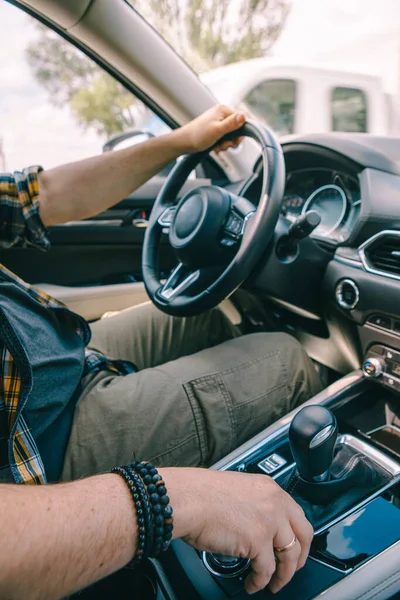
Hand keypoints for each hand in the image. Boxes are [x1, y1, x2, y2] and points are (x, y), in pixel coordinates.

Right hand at [162, 468, 313, 594]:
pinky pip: (266, 570)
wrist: (188, 499)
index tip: (294, 545)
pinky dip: (259, 581)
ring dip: (283, 575)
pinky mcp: (258, 541)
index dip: (297, 534)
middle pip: (303, 534)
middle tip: (292, 568)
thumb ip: (254, 504)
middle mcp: (274, 502)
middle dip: (300, 556)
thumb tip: (257, 524)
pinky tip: (252, 583)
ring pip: (289, 556)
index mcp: (269, 487)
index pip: (297, 513)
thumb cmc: (200, 494)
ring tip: (273, 584)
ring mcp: (269, 521)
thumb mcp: (237, 490)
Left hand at [176, 105, 245, 152]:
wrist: (184, 142)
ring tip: (218, 146)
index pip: (242, 118)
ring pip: (231, 134)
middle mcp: (221, 114)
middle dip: (232, 140)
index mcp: (223, 110)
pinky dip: (221, 144)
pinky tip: (215, 147)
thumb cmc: (198, 135)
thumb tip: (244, 116)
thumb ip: (231, 123)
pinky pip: (224, 137)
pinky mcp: (214, 129)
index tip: (235, 141)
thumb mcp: (217, 130)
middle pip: (237, 127)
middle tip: (224, 145)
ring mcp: (218, 121)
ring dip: (226, 143)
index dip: (241, 132)